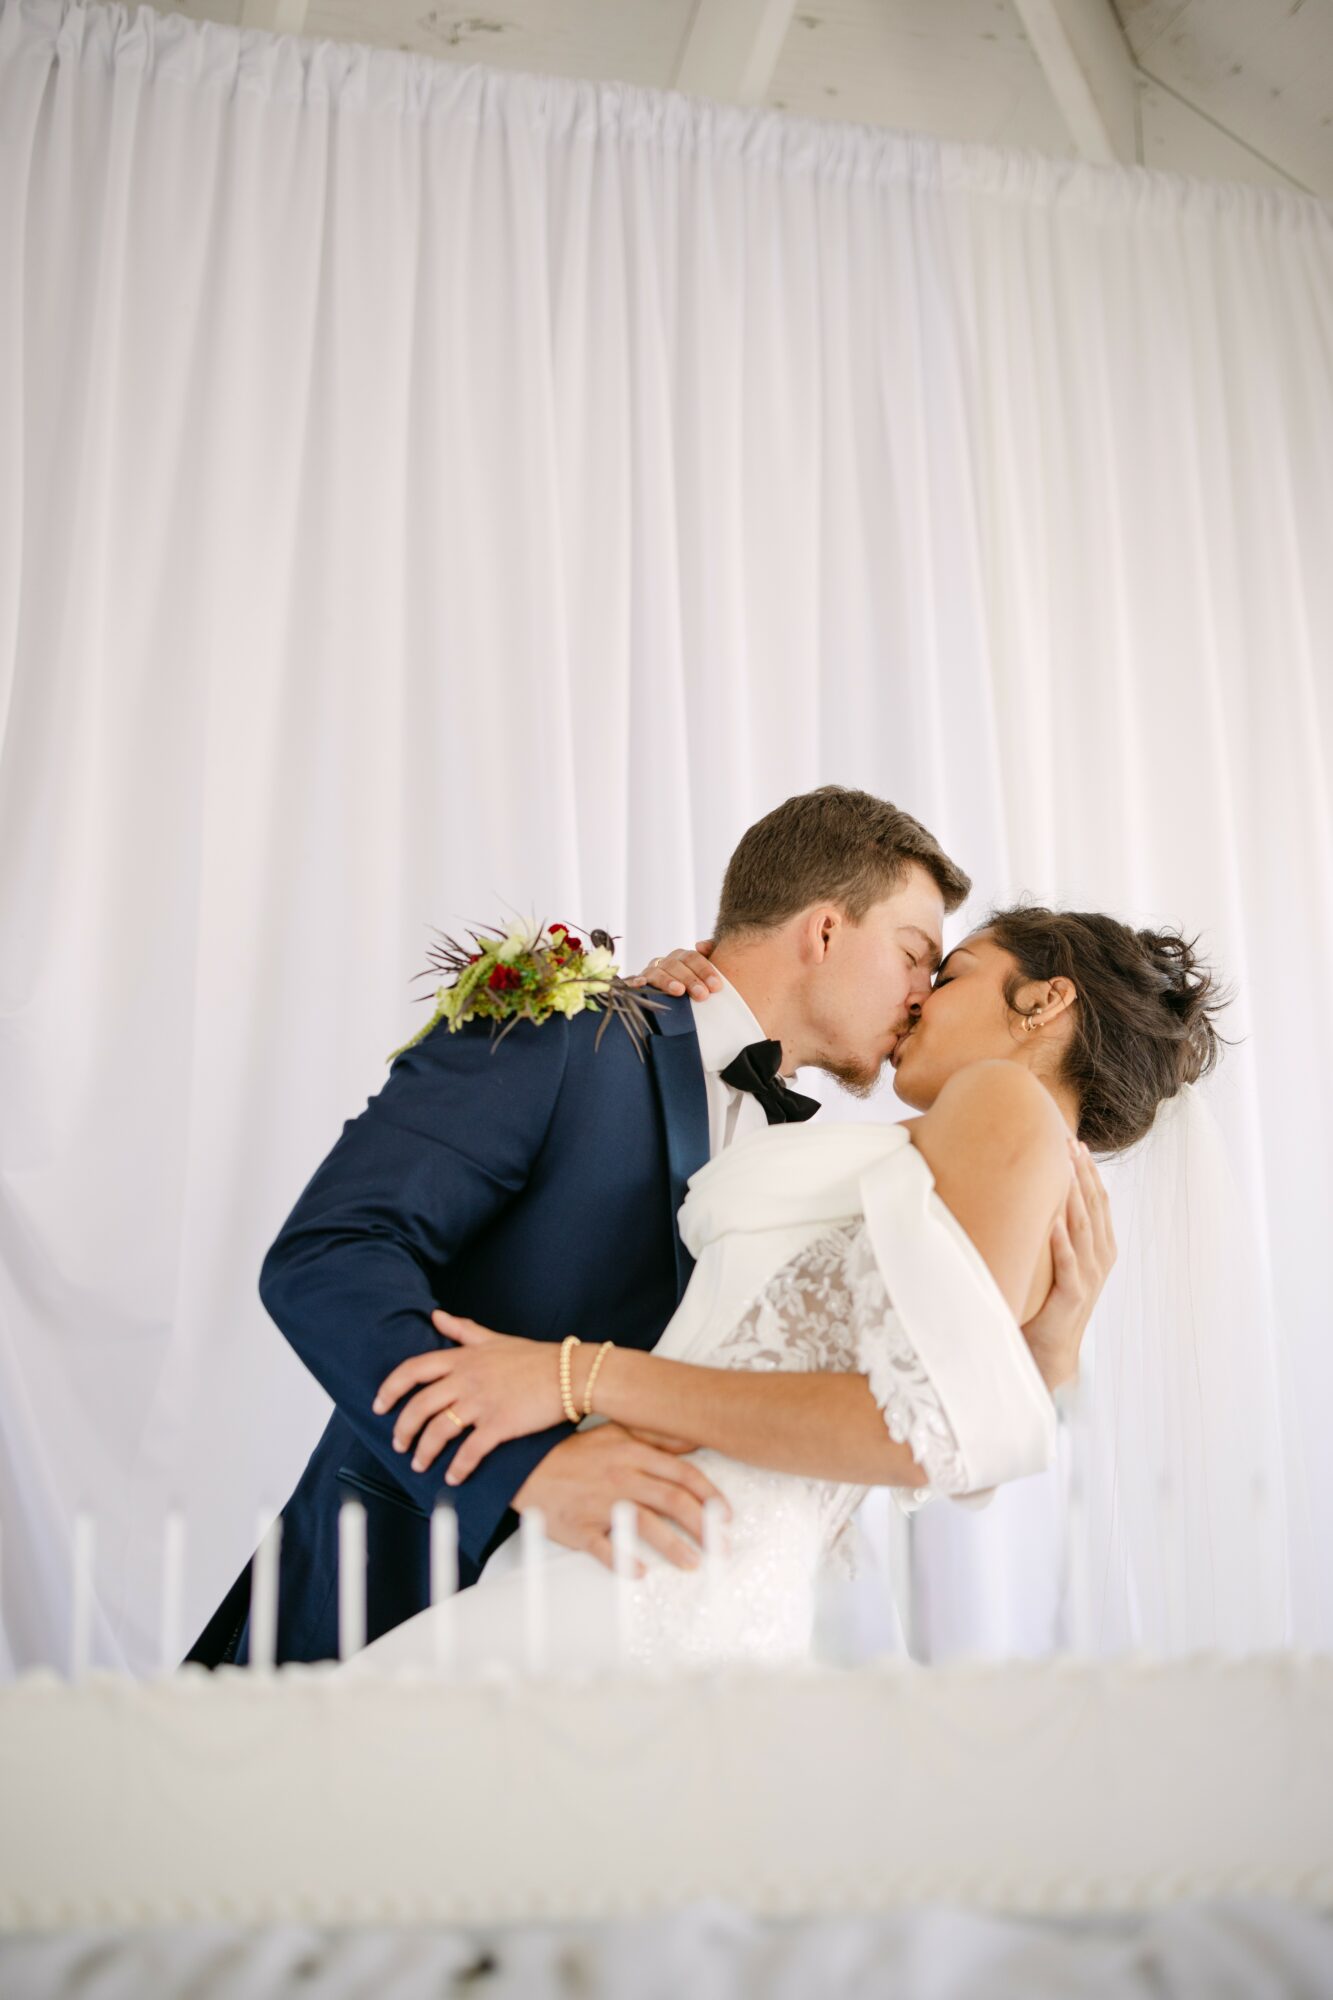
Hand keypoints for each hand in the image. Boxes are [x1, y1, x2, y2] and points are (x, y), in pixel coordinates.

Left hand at [372, 1311, 562, 1477]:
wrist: (571, 1373)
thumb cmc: (536, 1357)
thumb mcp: (494, 1338)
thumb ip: (462, 1329)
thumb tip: (436, 1317)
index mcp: (463, 1358)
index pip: (412, 1370)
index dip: (390, 1388)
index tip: (379, 1404)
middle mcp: (466, 1379)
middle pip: (418, 1406)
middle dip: (402, 1429)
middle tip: (398, 1444)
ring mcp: (482, 1402)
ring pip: (437, 1431)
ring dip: (424, 1452)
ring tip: (420, 1465)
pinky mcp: (499, 1425)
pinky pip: (469, 1452)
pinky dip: (457, 1469)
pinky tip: (452, 1478)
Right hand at [511, 1422, 730, 1576]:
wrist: (525, 1468)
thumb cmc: (575, 1453)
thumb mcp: (616, 1433)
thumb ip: (656, 1436)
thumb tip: (694, 1439)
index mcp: (632, 1453)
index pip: (681, 1474)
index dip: (709, 1494)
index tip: (726, 1513)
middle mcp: (621, 1477)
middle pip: (672, 1501)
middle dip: (703, 1525)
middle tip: (721, 1545)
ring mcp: (599, 1503)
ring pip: (645, 1525)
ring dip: (674, 1546)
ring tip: (693, 1562)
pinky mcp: (579, 1527)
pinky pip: (603, 1548)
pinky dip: (622, 1561)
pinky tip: (639, 1572)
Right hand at [626, 940, 719, 1000]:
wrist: (671, 1008)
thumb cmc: (696, 990)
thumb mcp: (706, 976)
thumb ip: (710, 954)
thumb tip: (700, 945)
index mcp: (682, 958)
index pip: (693, 958)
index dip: (705, 970)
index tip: (716, 986)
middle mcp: (665, 962)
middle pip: (676, 965)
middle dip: (690, 979)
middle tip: (702, 995)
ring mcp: (650, 973)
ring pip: (658, 972)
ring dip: (668, 981)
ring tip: (679, 991)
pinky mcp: (638, 984)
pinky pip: (634, 981)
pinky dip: (636, 982)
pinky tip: (641, 985)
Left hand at [1022, 1138, 1116, 1390]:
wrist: (1051, 1350)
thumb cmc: (1047, 1299)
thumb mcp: (1056, 1260)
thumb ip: (1053, 1231)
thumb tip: (1026, 1192)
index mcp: (1100, 1247)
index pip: (1098, 1200)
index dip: (1088, 1170)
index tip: (1074, 1141)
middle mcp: (1100, 1258)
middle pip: (1094, 1206)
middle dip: (1082, 1172)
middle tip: (1068, 1141)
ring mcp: (1089, 1277)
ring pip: (1084, 1227)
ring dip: (1074, 1195)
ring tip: (1063, 1166)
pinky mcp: (1074, 1296)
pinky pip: (1068, 1263)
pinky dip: (1061, 1240)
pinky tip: (1052, 1220)